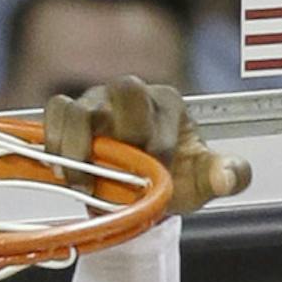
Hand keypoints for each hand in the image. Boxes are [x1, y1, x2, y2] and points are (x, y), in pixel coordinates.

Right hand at [42, 76, 249, 216]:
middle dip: (124, 134)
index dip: (157, 150)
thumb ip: (229, 175)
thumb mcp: (204, 180)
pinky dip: (53, 146)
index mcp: (165, 103)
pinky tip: (65, 176)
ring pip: (75, 106)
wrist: (143, 192)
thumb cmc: (176, 178)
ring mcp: (94, 105)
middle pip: (122, 89)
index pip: (160, 111)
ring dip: (77, 148)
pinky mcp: (69, 120)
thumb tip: (229, 177)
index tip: (158, 179)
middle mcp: (128, 96)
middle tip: (124, 173)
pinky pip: (52, 117)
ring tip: (84, 184)